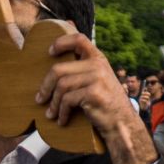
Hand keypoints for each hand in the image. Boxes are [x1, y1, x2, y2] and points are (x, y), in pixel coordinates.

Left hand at [35, 29, 154, 163]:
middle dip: (45, 86)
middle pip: (59, 69)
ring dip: (53, 103)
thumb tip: (57, 66)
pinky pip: (67, 100)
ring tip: (51, 113)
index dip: (61, 43)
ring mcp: (97, 78)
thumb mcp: (100, 80)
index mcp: (99, 59)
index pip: (79, 39)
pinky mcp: (94, 93)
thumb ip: (85, 70)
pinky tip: (62, 119)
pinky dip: (61, 112)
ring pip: (61, 86)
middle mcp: (98, 65)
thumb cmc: (106, 103)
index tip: (50, 52)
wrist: (122, 123)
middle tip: (40, 98)